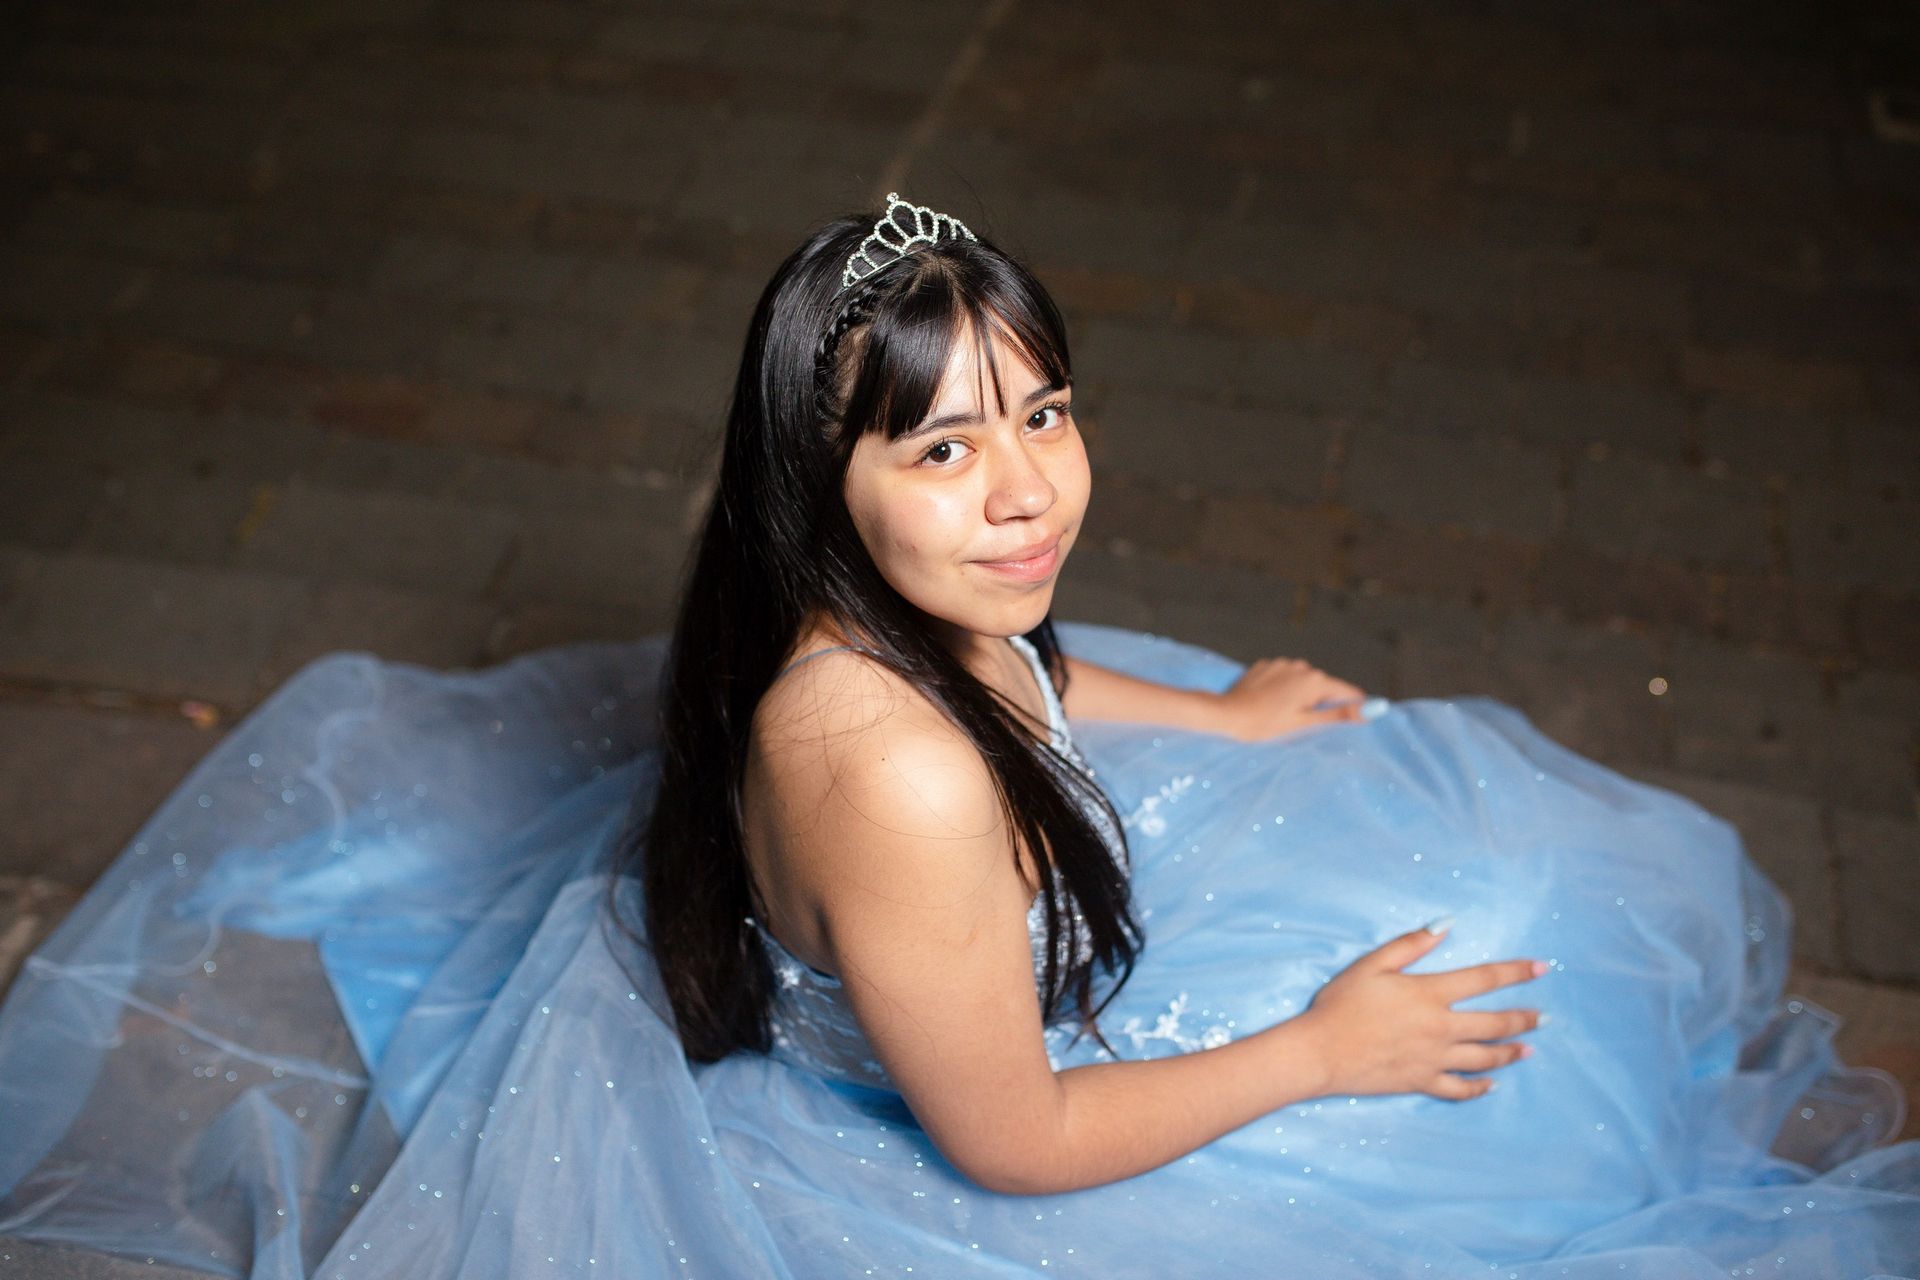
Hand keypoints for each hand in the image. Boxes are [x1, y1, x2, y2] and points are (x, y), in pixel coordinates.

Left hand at [1216, 657, 1367, 739]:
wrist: (1226, 714)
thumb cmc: (1265, 724)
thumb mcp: (1304, 723)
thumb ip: (1338, 715)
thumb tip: (1370, 710)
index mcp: (1315, 680)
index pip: (1346, 691)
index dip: (1353, 706)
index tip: (1354, 718)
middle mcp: (1301, 666)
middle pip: (1323, 686)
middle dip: (1320, 702)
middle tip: (1304, 723)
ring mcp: (1281, 663)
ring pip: (1301, 681)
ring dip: (1300, 695)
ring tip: (1283, 714)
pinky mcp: (1265, 665)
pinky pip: (1283, 677)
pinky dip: (1282, 689)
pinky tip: (1269, 703)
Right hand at [1295, 924, 1543, 1100]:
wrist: (1320, 1052)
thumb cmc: (1341, 1004)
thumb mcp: (1372, 964)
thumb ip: (1411, 944)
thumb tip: (1446, 924)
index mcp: (1430, 994)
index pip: (1484, 979)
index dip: (1517, 972)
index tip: (1542, 968)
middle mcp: (1441, 1028)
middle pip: (1495, 1023)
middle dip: (1524, 1019)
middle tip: (1545, 1018)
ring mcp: (1434, 1059)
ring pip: (1484, 1058)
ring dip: (1510, 1052)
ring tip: (1528, 1049)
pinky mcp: (1421, 1081)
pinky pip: (1459, 1089)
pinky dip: (1479, 1087)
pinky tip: (1491, 1084)